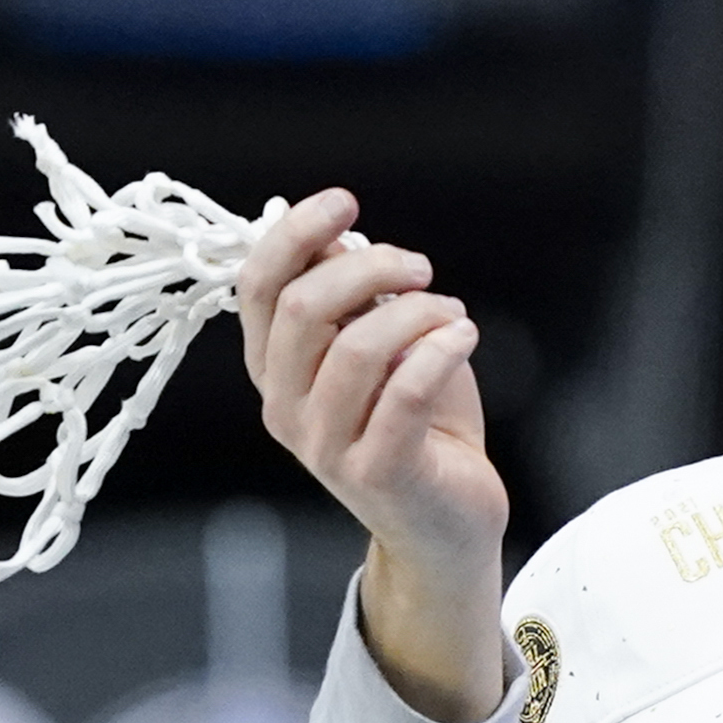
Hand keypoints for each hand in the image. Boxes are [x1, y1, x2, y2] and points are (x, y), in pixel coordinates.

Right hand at [236, 189, 509, 720]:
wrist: (448, 522)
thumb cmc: (417, 424)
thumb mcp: (380, 345)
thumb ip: (351, 298)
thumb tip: (337, 233)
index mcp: (274, 370)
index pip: (258, 286)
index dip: (295, 233)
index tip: (345, 200)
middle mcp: (285, 408)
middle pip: (304, 308)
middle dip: (370, 268)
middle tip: (421, 269)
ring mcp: (325, 446)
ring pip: (357, 346)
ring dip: (416, 311)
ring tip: (452, 314)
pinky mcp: (376, 472)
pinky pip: (404, 391)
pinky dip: (442, 347)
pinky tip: (464, 335)